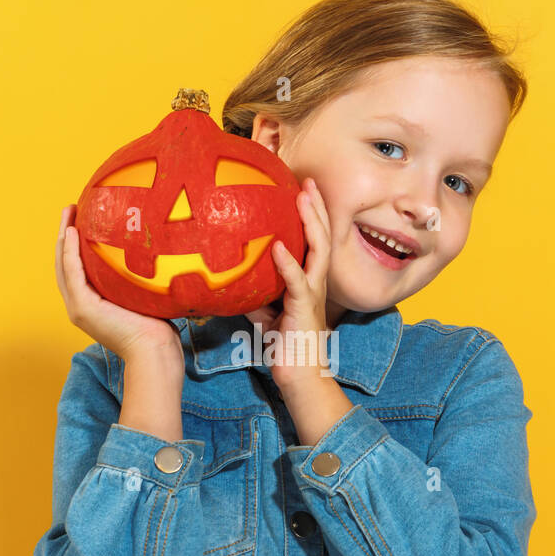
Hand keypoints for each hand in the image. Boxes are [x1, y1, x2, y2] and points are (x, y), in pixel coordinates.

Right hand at [56, 205, 183, 368]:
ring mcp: (78, 307)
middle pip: (65, 263)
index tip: (81, 218)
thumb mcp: (143, 297)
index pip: (77, 269)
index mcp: (92, 304)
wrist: (154, 351)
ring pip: (63, 264)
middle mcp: (80, 306)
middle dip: (65, 233)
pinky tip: (73, 231)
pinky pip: (72, 271)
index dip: (74, 243)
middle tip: (70, 208)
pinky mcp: (82, 307)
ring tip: (69, 212)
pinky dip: (70, 250)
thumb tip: (155, 254)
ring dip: (64, 236)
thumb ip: (137, 279)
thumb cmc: (157, 329)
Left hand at [249, 177, 332, 391]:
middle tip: (307, 181)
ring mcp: (313, 293)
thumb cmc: (283, 344)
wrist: (298, 373)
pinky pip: (298, 282)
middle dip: (316, 207)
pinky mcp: (304, 308)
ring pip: (318, 250)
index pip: (312, 240)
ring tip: (303, 199)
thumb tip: (233, 277)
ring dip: (311, 222)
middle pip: (321, 236)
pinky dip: (289, 263)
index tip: (301, 188)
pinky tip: (280, 247)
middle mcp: (315, 281)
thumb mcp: (264, 312)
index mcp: (308, 280)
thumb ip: (256, 291)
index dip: (310, 214)